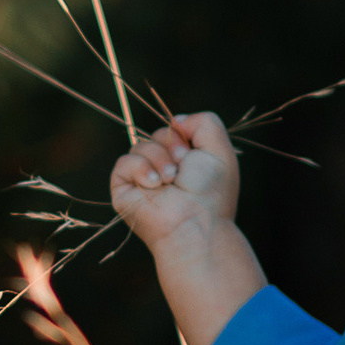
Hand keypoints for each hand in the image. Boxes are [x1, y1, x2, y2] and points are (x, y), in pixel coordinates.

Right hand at [109, 109, 240, 253]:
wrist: (195, 224)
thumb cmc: (210, 193)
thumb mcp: (220, 149)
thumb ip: (205, 122)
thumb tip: (176, 120)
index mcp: (187, 160)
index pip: (175, 128)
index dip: (183, 134)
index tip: (192, 153)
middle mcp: (165, 168)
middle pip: (157, 133)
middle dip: (171, 145)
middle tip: (182, 169)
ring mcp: (144, 179)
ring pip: (140, 145)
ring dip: (159, 159)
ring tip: (170, 180)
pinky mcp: (124, 189)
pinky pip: (124, 162)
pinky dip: (140, 169)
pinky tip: (153, 185)